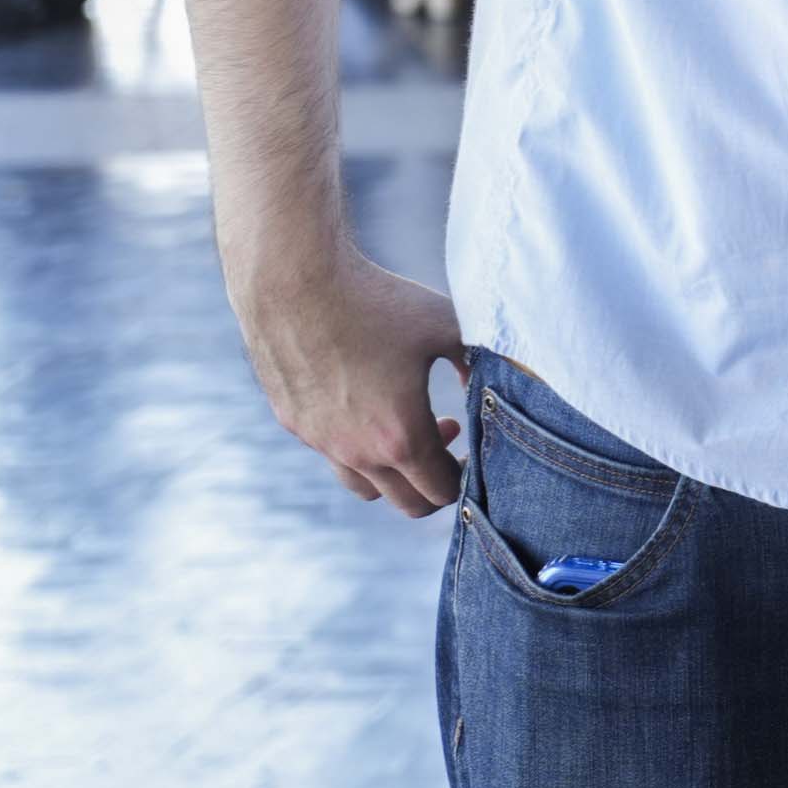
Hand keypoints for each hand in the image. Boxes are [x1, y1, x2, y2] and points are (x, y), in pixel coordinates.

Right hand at [233, 247, 468, 514]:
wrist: (295, 283)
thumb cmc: (377, 301)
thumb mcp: (446, 327)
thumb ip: (478, 364)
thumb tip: (492, 389)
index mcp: (401, 438)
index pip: (441, 493)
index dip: (467, 479)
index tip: (474, 447)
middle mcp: (357, 453)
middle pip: (408, 504)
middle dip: (436, 484)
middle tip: (449, 440)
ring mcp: (322, 443)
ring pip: (367, 489)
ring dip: (395, 473)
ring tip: (410, 428)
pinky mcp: (296, 425)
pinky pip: (334, 456)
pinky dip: (359, 448)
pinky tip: (371, 405)